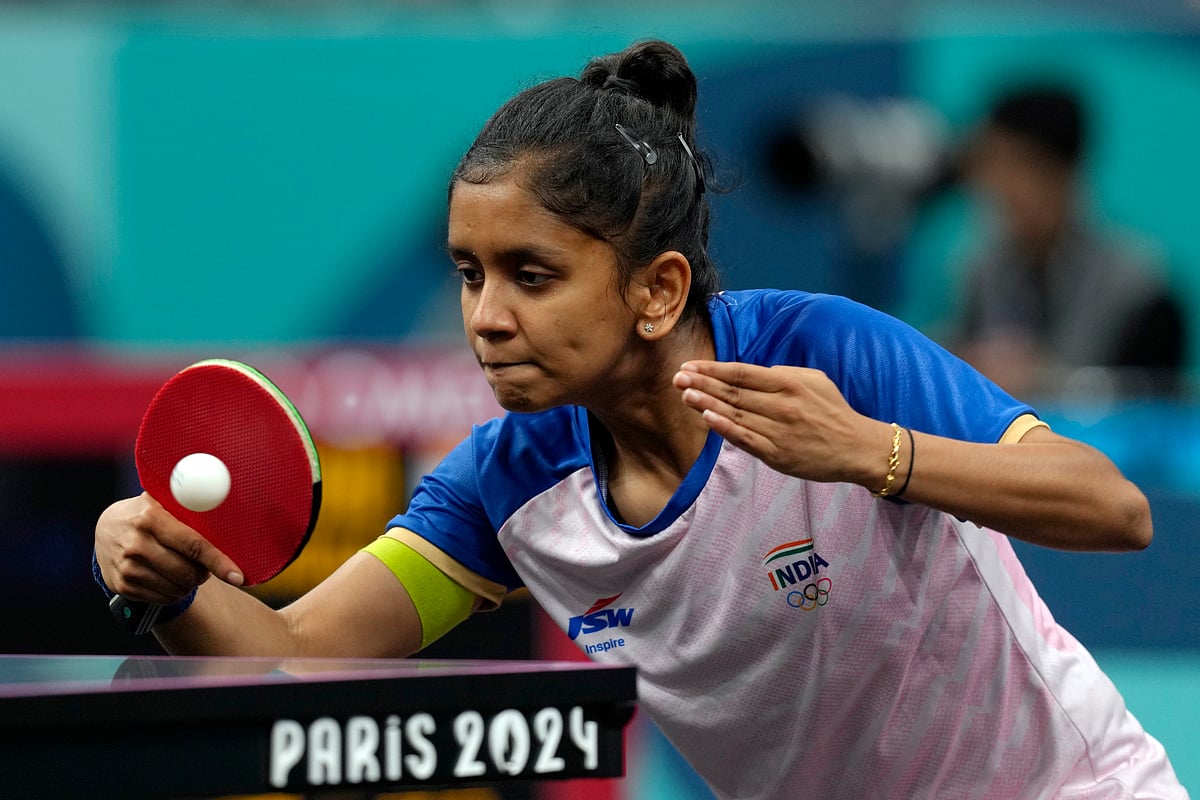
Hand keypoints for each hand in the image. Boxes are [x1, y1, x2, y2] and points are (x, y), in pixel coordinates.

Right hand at [95, 493, 243, 603]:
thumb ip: (189, 508)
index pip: (193, 545)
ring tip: (184, 568)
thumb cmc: (147, 513)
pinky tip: (168, 576)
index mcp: (151, 518)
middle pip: (188, 572)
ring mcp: (127, 567)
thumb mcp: (162, 502)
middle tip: (204, 565)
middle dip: (204, 573)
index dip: (218, 562)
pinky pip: (164, 598)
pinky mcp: (122, 586)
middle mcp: (136, 544)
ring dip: (190, 583)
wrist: (106, 530)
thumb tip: (229, 511)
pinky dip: (174, 592)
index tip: (238, 576)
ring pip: (178, 589)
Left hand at [673, 360, 891, 486]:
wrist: (857, 448)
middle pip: (734, 393)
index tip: (691, 366)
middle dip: (703, 384)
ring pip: (736, 415)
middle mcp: (781, 406)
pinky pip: (746, 439)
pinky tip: (708, 418)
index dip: (713, 369)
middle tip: (677, 378)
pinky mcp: (777, 454)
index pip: (742, 373)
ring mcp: (778, 431)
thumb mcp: (815, 380)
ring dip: (707, 403)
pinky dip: (725, 428)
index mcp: (788, 384)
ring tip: (685, 394)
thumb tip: (755, 373)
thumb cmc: (833, 411)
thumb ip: (783, 374)